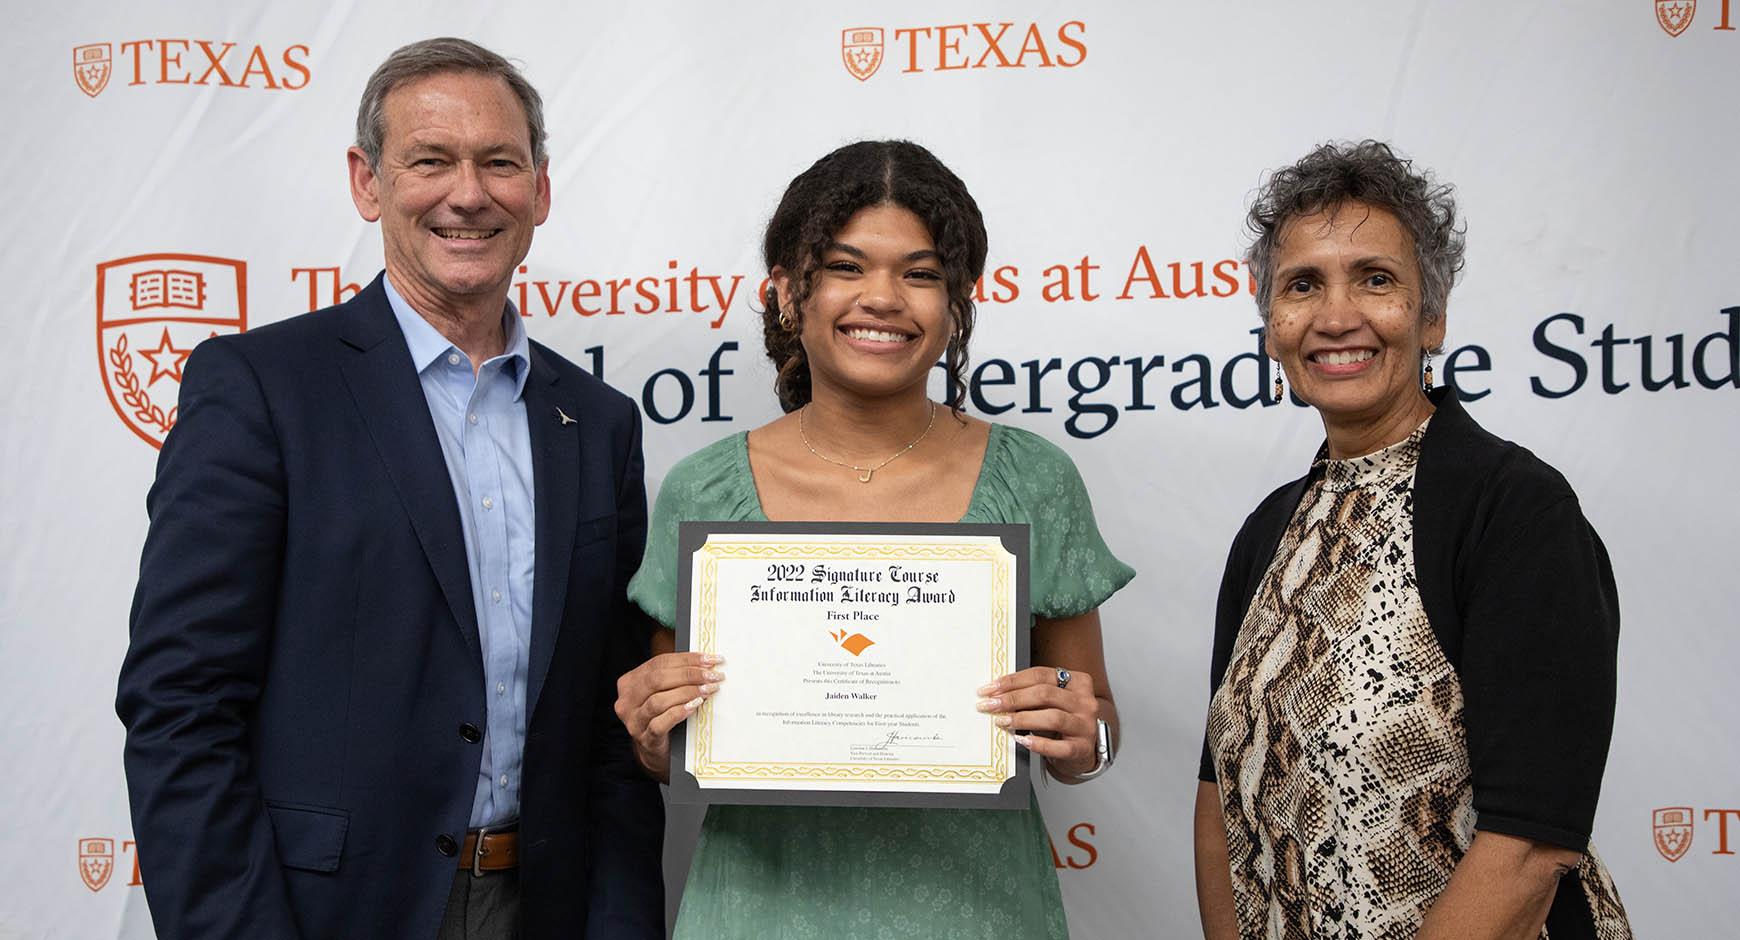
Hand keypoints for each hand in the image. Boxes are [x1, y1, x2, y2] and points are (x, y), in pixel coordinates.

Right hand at [613, 652, 723, 782]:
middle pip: (657, 680)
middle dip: (689, 675)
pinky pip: (660, 724)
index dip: (686, 659)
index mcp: (630, 682)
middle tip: (713, 675)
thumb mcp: (665, 692)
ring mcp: (634, 722)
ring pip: (658, 701)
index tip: (711, 659)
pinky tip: (695, 706)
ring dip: (687, 692)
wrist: (660, 751)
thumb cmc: (664, 715)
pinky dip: (679, 712)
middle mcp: (627, 701)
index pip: (658, 663)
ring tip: (708, 690)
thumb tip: (707, 663)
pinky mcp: (646, 740)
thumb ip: (676, 676)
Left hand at [976, 666, 1099, 777]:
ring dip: (1022, 718)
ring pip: (1052, 717)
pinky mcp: (1082, 749)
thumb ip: (1032, 694)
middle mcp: (1085, 702)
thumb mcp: (1052, 702)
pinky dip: (1038, 744)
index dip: (1012, 680)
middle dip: (1013, 698)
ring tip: (1002, 721)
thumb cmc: (1061, 723)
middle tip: (990, 705)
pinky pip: (1059, 747)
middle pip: (1045, 694)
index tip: (990, 689)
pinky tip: (1022, 740)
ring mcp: (1086, 726)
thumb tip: (997, 693)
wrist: (1081, 752)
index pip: (1040, 675)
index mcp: (1078, 682)